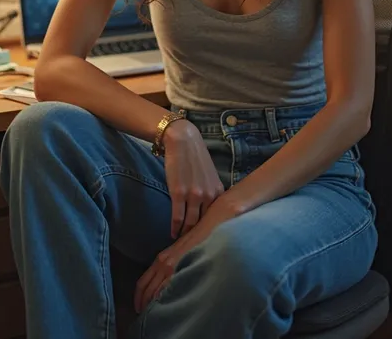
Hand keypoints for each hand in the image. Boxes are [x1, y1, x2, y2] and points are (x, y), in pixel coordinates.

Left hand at [134, 194, 239, 312]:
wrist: (208, 228)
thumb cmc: (196, 240)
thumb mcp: (179, 253)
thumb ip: (171, 265)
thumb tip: (165, 284)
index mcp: (160, 259)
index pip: (142, 282)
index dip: (138, 297)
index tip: (138, 308)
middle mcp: (162, 263)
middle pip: (145, 289)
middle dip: (142, 304)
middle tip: (142, 319)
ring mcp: (171, 266)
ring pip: (154, 292)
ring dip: (151, 305)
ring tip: (152, 318)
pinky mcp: (181, 268)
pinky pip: (168, 290)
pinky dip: (163, 301)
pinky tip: (165, 309)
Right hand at [162, 118, 224, 238]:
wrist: (183, 140)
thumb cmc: (195, 157)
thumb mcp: (209, 176)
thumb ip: (211, 193)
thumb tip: (210, 210)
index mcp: (218, 192)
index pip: (217, 219)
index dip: (211, 232)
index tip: (208, 244)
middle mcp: (209, 195)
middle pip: (204, 224)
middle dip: (199, 239)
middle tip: (194, 251)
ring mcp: (194, 195)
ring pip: (190, 224)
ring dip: (185, 236)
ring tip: (181, 246)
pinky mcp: (178, 193)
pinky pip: (177, 217)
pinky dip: (174, 228)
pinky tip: (172, 235)